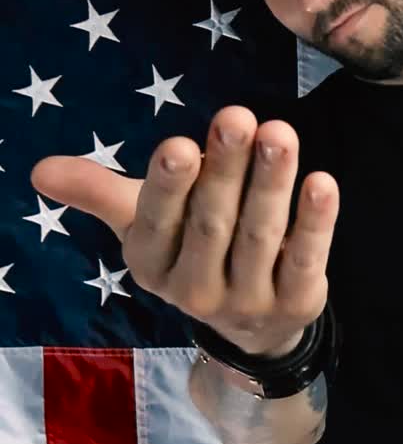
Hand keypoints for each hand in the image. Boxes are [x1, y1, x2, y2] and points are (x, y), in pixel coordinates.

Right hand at [30, 105, 339, 355]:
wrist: (251, 326)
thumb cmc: (190, 247)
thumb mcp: (143, 222)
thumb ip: (98, 192)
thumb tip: (40, 170)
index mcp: (151, 263)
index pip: (158, 222)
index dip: (169, 186)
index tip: (178, 145)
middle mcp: (194, 290)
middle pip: (213, 223)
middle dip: (226, 169)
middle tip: (239, 117)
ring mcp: (246, 302)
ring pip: (260, 235)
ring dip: (272, 182)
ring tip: (281, 132)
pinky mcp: (295, 304)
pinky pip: (304, 259)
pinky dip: (314, 223)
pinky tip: (322, 182)